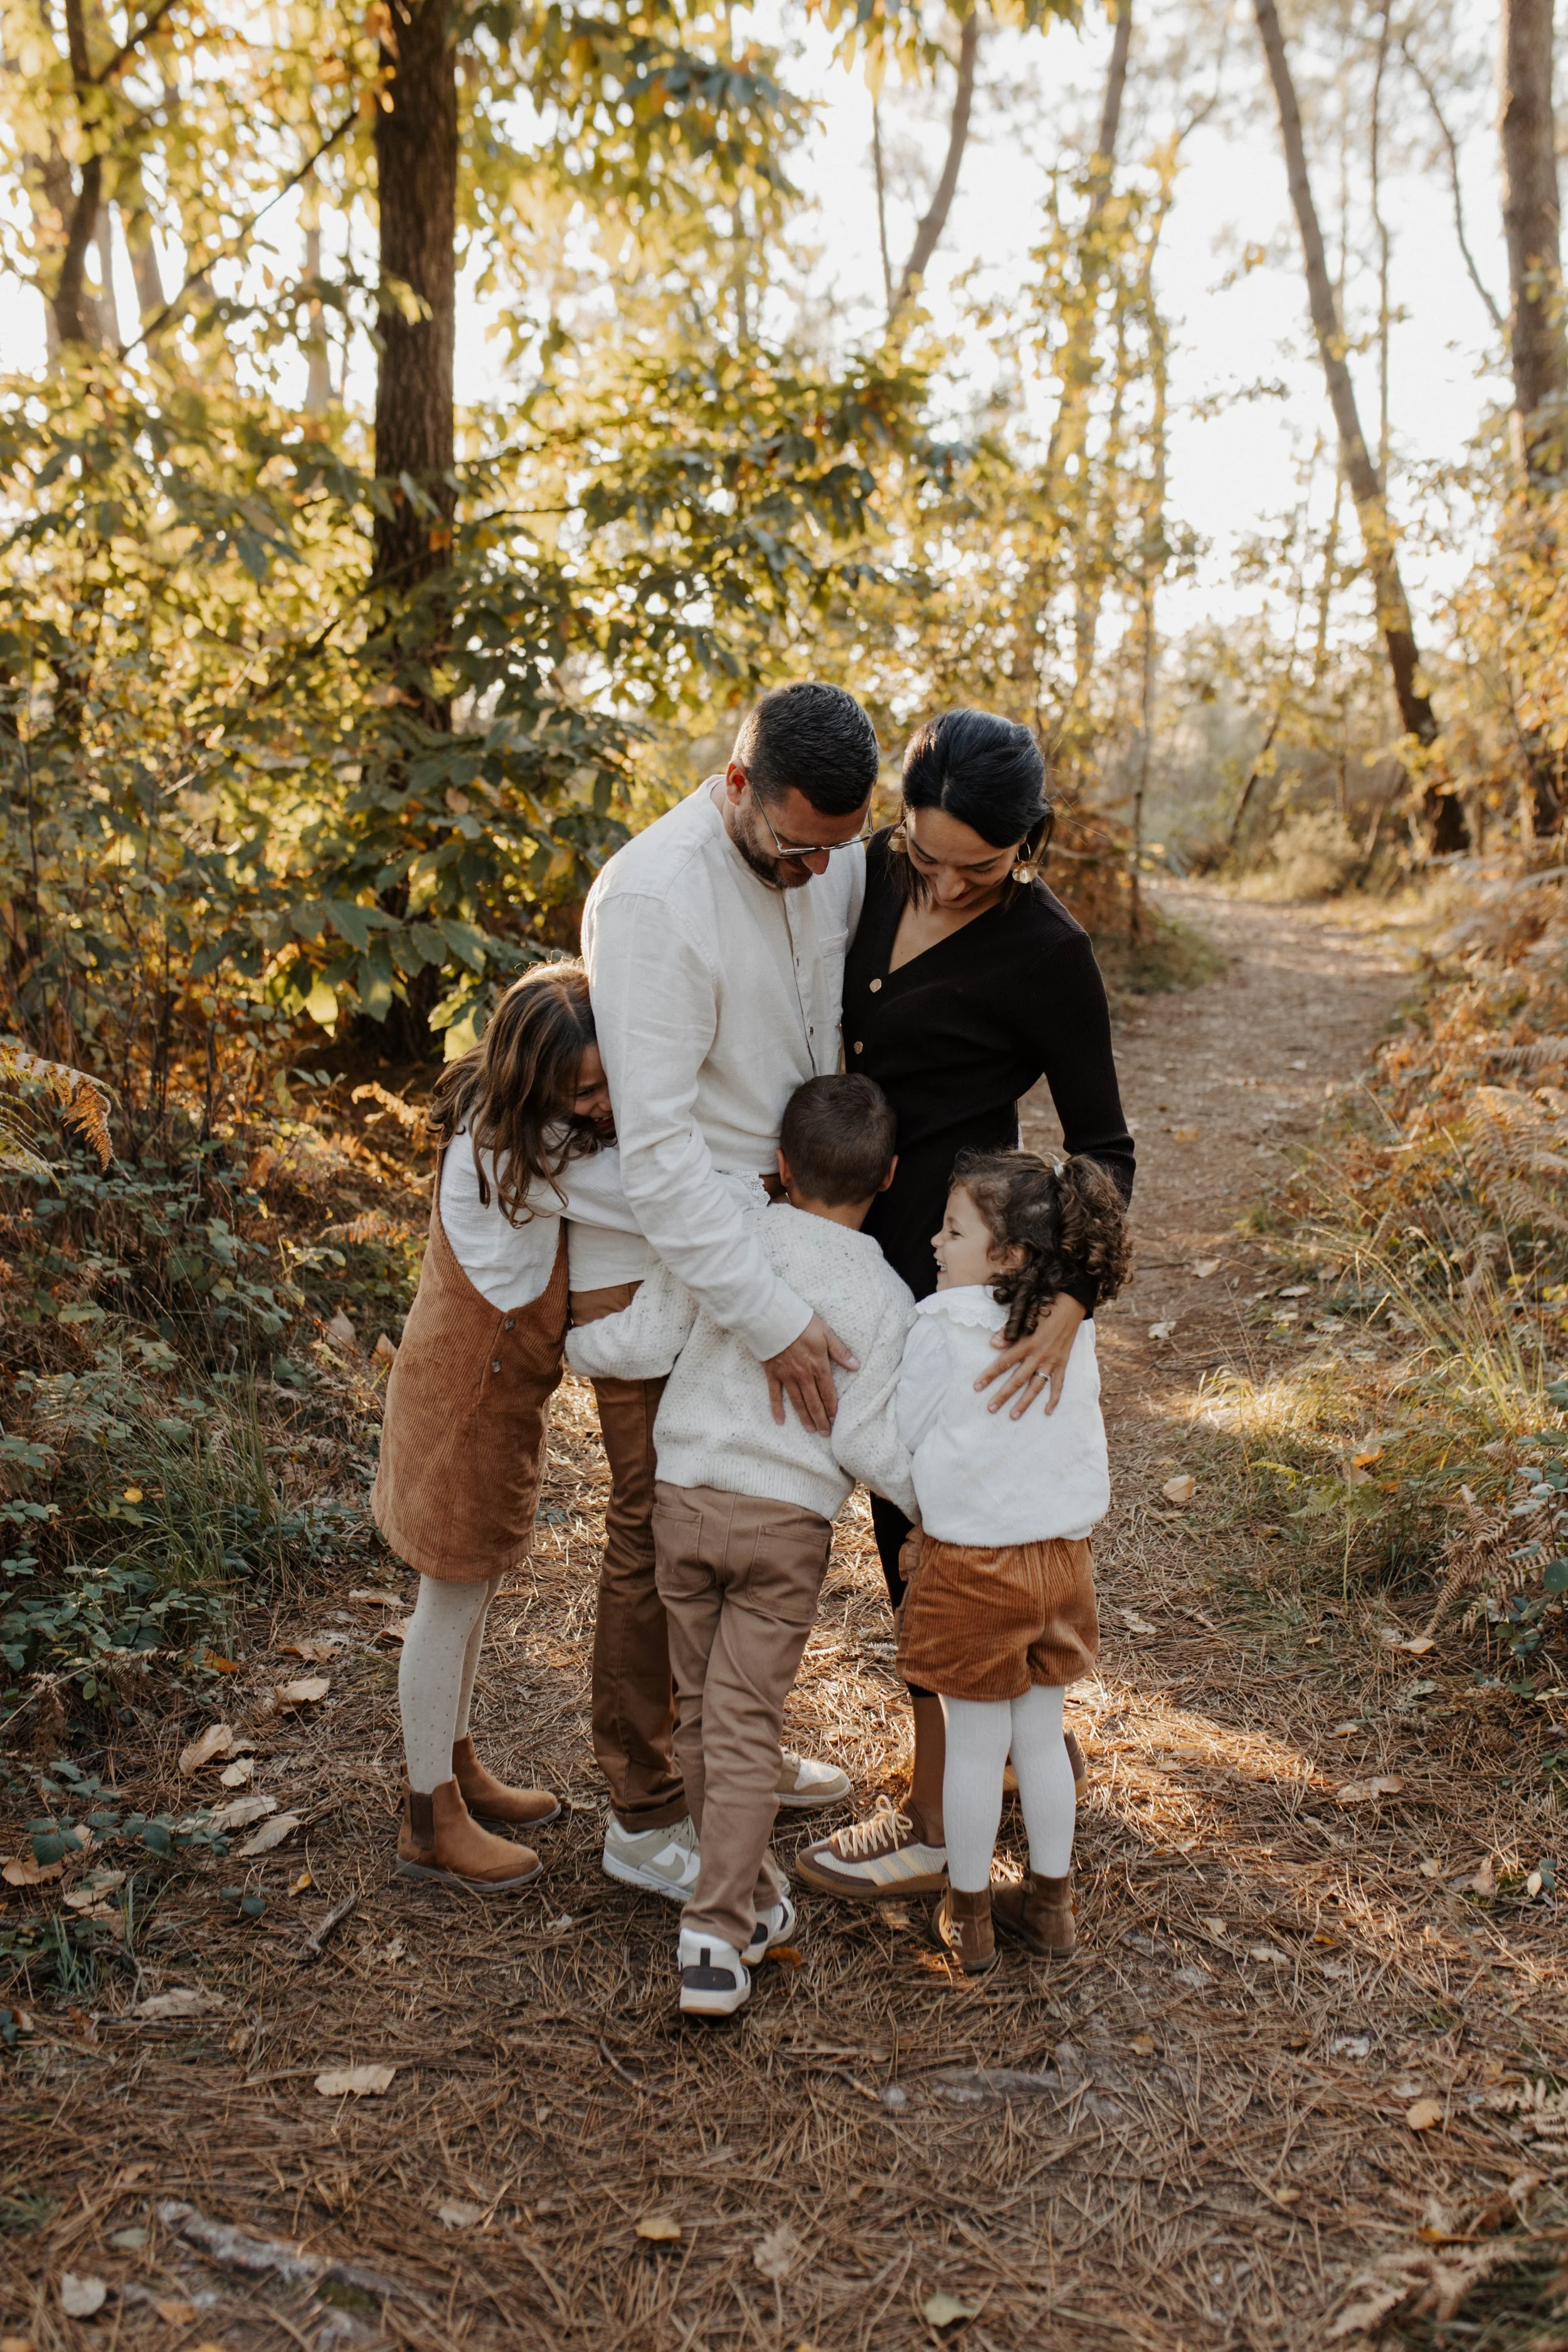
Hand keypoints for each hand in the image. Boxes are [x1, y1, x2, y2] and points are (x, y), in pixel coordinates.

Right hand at [763, 1313, 859, 1431]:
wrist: (772, 1318)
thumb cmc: (801, 1323)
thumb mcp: (826, 1333)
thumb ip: (840, 1351)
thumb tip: (856, 1366)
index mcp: (818, 1366)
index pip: (828, 1392)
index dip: (832, 1407)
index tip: (835, 1419)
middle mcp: (803, 1375)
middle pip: (814, 1402)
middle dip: (821, 1419)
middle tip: (825, 1433)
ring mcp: (787, 1376)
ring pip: (797, 1402)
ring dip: (805, 1417)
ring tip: (810, 1430)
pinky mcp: (772, 1374)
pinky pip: (775, 1395)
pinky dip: (777, 1409)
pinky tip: (780, 1421)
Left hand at [974, 1291, 1086, 1418]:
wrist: (1070, 1305)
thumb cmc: (1043, 1308)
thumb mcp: (1024, 1316)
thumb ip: (1008, 1331)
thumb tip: (992, 1344)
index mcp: (1026, 1343)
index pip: (1003, 1363)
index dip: (989, 1375)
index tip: (977, 1386)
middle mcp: (1038, 1355)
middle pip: (1017, 1380)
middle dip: (1003, 1395)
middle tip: (991, 1408)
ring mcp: (1051, 1361)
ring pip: (1036, 1386)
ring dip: (1025, 1402)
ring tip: (1013, 1416)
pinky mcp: (1062, 1363)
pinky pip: (1058, 1384)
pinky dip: (1054, 1399)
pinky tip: (1047, 1411)